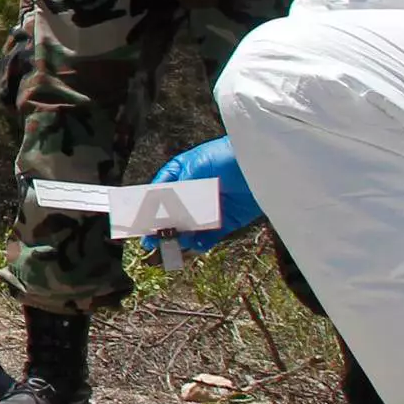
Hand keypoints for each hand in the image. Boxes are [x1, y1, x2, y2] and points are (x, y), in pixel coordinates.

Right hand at [145, 135, 264, 255]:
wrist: (266, 164)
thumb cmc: (228, 156)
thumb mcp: (196, 167)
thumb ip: (178, 188)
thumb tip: (159, 208)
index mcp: (182, 173)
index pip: (159, 192)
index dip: (147, 206)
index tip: (137, 221)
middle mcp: (195, 192)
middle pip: (173, 213)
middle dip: (161, 227)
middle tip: (150, 242)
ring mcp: (211, 207)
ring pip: (190, 227)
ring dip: (180, 237)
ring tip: (171, 247)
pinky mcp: (228, 220)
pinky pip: (211, 235)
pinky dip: (202, 242)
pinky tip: (194, 245)